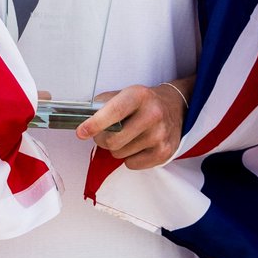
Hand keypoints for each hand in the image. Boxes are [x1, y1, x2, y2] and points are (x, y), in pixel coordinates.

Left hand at [75, 77, 192, 169]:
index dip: (95, 123)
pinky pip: (131, 164)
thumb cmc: (145, 102)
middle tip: (107, 132)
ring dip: (118, 148)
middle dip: (103, 139)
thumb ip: (104, 104)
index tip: (81, 132)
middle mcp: (152, 114)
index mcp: (140, 95)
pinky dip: (130, 157)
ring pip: (119, 154)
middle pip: (113, 140)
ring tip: (129, 136)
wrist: (176, 107)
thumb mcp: (126, 93)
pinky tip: (139, 144)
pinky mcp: (163, 152)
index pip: (115, 111)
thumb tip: (83, 120)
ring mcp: (159, 135)